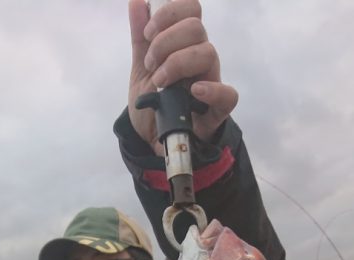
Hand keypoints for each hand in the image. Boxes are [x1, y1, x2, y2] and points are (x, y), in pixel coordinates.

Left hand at [128, 0, 237, 154]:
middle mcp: (201, 59)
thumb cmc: (155, 102)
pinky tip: (193, 91)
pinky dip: (211, 90)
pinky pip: (228, 95)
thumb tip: (136, 1)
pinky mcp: (216, 110)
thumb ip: (140, 37)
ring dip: (177, 63)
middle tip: (150, 64)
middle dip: (165, 42)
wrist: (154, 140)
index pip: (191, 9)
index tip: (148, 34)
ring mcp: (211, 82)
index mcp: (185, 44)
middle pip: (196, 28)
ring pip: (208, 53)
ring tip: (160, 82)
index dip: (169, 13)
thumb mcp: (142, 69)